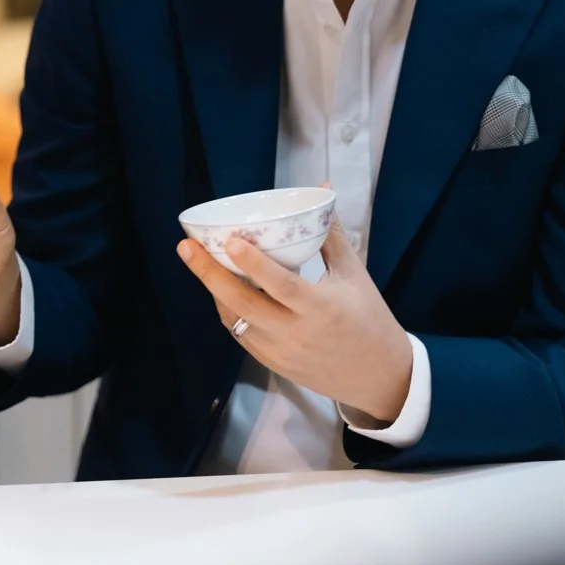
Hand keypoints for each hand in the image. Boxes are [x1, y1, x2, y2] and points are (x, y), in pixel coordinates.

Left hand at [177, 223, 413, 423]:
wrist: (378, 375)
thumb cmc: (369, 317)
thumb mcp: (354, 274)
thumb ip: (331, 233)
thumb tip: (321, 188)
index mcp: (321, 308)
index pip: (281, 285)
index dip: (253, 264)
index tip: (229, 241)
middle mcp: (296, 332)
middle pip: (242, 303)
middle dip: (209, 274)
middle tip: (185, 247)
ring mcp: (280, 352)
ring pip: (235, 319)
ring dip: (213, 290)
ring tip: (196, 260)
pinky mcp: (272, 364)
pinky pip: (240, 334)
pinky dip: (227, 310)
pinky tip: (219, 289)